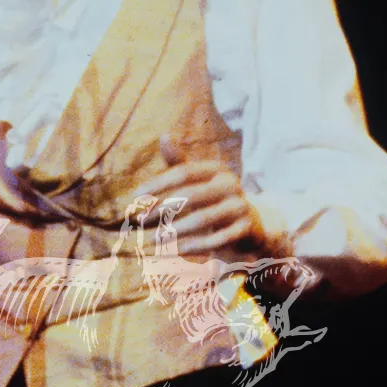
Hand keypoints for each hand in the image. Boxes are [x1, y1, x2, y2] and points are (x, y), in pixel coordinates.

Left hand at [136, 137, 265, 257]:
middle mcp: (230, 183)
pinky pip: (218, 238)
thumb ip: (179, 162)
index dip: (159, 183)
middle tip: (141, 221)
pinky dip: (196, 245)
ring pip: (203, 218)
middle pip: (191, 195)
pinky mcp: (246, 227)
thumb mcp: (199, 179)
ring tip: (155, 239)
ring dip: (176, 230)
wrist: (250, 222)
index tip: (136, 196)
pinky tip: (178, 250)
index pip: (183, 172)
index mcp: (216, 169)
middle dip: (163, 208)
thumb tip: (164, 135)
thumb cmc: (214, 198)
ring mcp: (240, 205)